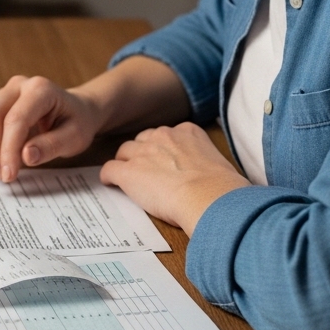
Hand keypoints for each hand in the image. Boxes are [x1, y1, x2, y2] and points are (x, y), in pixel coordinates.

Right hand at [0, 75, 104, 181]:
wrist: (76, 110)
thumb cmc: (76, 123)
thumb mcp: (75, 138)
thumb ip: (51, 146)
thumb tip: (26, 156)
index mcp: (41, 90)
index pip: (16, 120)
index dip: (8, 150)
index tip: (9, 174)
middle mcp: (19, 85)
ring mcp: (4, 91)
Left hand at [100, 122, 250, 234]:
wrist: (209, 197)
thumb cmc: (221, 188)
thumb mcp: (217, 163)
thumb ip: (203, 160)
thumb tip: (204, 174)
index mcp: (187, 132)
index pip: (166, 135)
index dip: (162, 150)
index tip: (164, 161)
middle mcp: (163, 136)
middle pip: (143, 140)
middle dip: (142, 154)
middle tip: (146, 171)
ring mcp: (144, 153)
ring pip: (125, 152)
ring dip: (126, 163)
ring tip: (129, 178)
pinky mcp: (129, 172)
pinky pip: (110, 169)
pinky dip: (109, 177)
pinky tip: (111, 184)